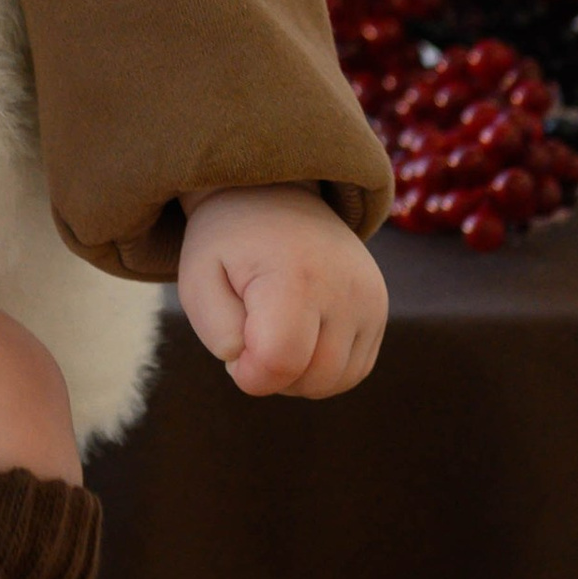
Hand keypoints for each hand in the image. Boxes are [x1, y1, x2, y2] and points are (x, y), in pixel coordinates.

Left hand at [177, 185, 385, 397]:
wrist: (277, 196)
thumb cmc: (230, 244)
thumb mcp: (198, 277)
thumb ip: (215, 328)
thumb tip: (247, 366)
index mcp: (294, 277)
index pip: (279, 363)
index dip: (247, 373)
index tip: (232, 349)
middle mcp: (344, 289)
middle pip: (310, 380)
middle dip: (271, 376)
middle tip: (249, 336)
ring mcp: (369, 299)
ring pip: (335, 382)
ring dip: (297, 376)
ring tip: (274, 336)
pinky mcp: (379, 308)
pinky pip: (354, 370)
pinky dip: (322, 369)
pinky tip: (300, 338)